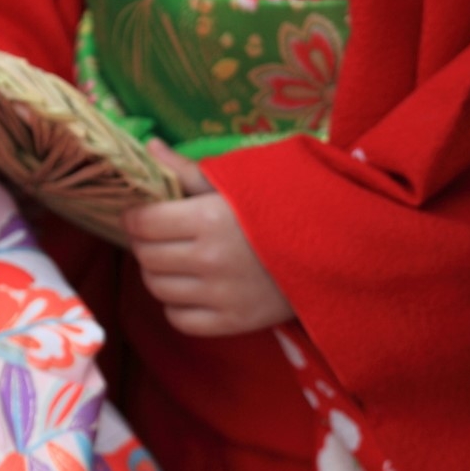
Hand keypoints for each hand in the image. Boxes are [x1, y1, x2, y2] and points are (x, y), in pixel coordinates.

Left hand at [123, 142, 293, 336]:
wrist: (334, 253)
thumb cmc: (283, 212)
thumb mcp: (239, 185)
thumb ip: (189, 170)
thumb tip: (148, 147)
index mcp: (209, 218)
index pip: (143, 223)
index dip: (136, 217)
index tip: (144, 214)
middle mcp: (210, 260)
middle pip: (146, 257)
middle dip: (146, 244)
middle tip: (161, 237)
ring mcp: (221, 296)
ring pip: (157, 288)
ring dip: (160, 273)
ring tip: (177, 262)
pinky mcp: (233, 322)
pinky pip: (179, 319)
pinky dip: (177, 305)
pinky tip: (193, 290)